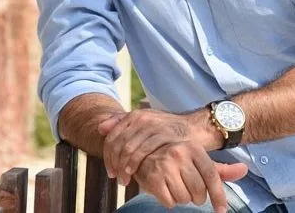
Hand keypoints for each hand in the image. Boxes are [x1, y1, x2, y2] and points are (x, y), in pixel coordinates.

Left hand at [98, 108, 217, 184]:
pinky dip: (135, 164)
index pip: (112, 136)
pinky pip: (143, 151)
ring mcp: (153, 126)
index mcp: (134, 115)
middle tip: (116, 177)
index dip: (107, 156)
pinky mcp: (163, 135)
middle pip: (118, 144)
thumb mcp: (145, 122)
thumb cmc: (166, 128)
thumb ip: (123, 123)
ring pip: (128, 149)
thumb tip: (100, 127)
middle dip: (113, 164)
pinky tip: (134, 174)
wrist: (193, 127)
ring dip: (123, 167)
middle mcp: (142, 118)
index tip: (110, 170)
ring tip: (124, 180)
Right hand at [132, 141, 246, 212]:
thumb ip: (221, 169)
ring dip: (182, 198)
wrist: (143, 153)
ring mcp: (165, 165)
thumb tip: (244, 170)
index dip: (218, 196)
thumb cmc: (176, 159)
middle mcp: (179, 154)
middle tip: (189, 189)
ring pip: (184, 198)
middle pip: (199, 191)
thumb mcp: (198, 160)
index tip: (221, 210)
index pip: (212, 176)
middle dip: (196, 197)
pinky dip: (169, 201)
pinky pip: (169, 202)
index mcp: (193, 148)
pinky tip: (165, 189)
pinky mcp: (153, 178)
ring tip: (176, 186)